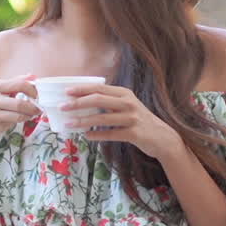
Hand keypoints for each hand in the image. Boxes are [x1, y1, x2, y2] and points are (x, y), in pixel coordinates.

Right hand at [0, 74, 39, 146]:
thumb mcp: (2, 91)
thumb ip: (17, 82)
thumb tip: (32, 76)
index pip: (20, 84)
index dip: (33, 90)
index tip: (38, 95)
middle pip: (20, 103)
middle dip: (33, 107)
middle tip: (39, 108)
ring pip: (18, 114)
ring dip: (29, 115)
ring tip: (32, 114)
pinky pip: (14, 122)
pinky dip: (22, 120)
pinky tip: (23, 118)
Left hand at [60, 84, 183, 160]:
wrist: (162, 138)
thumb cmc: (139, 121)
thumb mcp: (127, 106)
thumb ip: (109, 102)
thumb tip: (82, 102)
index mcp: (124, 93)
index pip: (99, 88)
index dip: (82, 89)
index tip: (66, 92)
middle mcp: (129, 103)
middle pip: (99, 100)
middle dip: (78, 103)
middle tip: (62, 107)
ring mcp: (132, 118)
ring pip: (102, 118)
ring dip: (83, 121)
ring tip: (69, 124)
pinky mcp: (134, 133)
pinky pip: (111, 134)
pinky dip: (97, 135)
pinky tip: (86, 136)